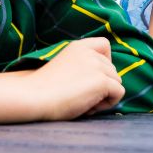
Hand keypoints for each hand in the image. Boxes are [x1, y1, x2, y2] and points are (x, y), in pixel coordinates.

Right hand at [0, 37, 124, 124]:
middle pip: (113, 70)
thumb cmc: (44, 90)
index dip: (105, 62)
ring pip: (117, 82)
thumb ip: (84, 67)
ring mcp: (97, 66)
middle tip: (79, 96)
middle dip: (102, 86)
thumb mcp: (66, 68)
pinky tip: (88, 107)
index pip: (105, 45)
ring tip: (82, 101)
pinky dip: (107, 104)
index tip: (90, 76)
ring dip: (104, 96)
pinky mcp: (102, 81)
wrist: (33, 97)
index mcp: (79, 47)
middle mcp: (90, 53)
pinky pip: (119, 93)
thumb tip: (107, 82)